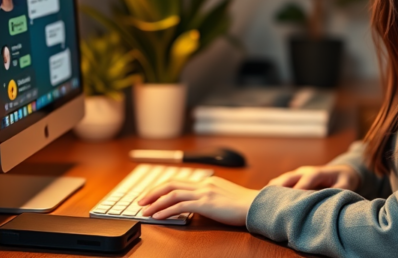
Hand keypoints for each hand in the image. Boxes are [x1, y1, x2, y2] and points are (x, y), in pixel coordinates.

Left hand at [137, 176, 258, 226]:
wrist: (256, 206)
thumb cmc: (243, 205)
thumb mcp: (223, 196)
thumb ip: (209, 197)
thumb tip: (196, 205)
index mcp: (207, 181)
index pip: (179, 181)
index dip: (162, 188)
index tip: (151, 196)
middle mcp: (203, 184)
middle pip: (171, 184)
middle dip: (153, 193)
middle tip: (141, 202)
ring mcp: (204, 192)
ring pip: (172, 194)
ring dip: (156, 203)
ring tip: (145, 212)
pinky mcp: (206, 203)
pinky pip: (180, 206)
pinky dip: (166, 211)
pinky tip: (158, 217)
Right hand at [266, 164, 359, 190]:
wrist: (341, 171)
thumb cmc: (344, 179)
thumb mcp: (346, 185)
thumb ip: (339, 192)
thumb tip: (331, 201)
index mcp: (318, 172)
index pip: (308, 178)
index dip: (300, 187)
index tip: (293, 199)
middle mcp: (304, 171)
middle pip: (289, 177)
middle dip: (280, 187)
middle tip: (269, 199)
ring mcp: (297, 174)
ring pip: (282, 180)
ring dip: (273, 189)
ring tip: (261, 199)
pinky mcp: (293, 180)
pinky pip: (280, 184)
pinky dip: (272, 190)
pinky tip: (263, 199)